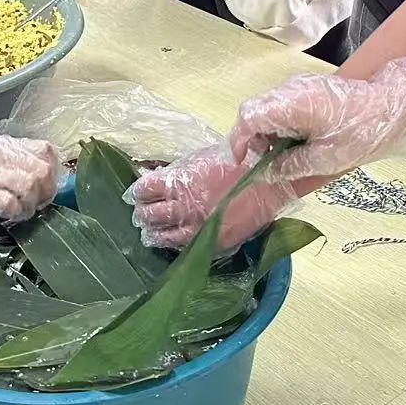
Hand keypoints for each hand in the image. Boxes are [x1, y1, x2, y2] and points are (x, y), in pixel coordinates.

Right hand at [0, 136, 60, 240]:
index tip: (47, 187)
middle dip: (46, 191)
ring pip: (30, 184)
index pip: (45, 149)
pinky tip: (8, 218)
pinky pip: (10, 202)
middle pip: (43, 168)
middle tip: (37, 205)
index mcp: (3, 145)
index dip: (53, 170)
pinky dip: (15, 213)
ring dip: (31, 204)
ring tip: (21, 213)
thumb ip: (8, 165)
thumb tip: (35, 179)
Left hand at [128, 143, 298, 249]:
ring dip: (152, 233)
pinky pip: (184, 246)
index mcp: (179, 180)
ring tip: (148, 233)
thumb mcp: (202, 157)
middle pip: (150, 214)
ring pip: (162, 234)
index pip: (145, 188)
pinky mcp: (211, 241)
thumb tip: (156, 173)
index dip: (137, 192)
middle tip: (139, 215)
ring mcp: (196, 226)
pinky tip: (170, 242)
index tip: (135, 194)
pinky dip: (173, 244)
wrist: (270, 181)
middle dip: (142, 214)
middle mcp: (183, 205)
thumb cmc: (238, 161)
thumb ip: (178, 169)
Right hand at [226, 53, 405, 182]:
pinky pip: (282, 106)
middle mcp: (290, 89)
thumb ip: (290, 165)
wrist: (391, 105)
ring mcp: (298, 86)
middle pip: (255, 111)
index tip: (242, 163)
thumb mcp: (325, 158)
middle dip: (252, 139)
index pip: (249, 116)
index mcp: (291, 103)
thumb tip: (267, 172)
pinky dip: (280, 125)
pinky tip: (294, 143)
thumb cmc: (360, 132)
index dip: (238, 140)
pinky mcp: (308, 90)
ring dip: (267, 133)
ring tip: (281, 157)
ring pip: (267, 109)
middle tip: (264, 164)